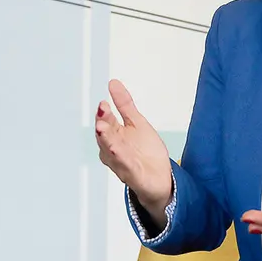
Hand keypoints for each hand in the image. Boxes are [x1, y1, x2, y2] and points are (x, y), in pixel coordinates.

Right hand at [96, 80, 172, 216]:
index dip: (104, 113)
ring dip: (107, 141)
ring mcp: (121, 163)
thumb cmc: (145, 152)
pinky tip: (117, 151)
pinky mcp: (132, 175)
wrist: (160, 178)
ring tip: (103, 130)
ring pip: (111, 151)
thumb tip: (113, 83)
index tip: (104, 103)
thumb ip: (125, 104)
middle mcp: (113, 149)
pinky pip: (125, 167)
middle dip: (102, 126)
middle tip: (101, 114)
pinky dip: (121, 159)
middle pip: (105, 136)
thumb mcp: (137, 122)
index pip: (106, 121)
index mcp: (114, 135)